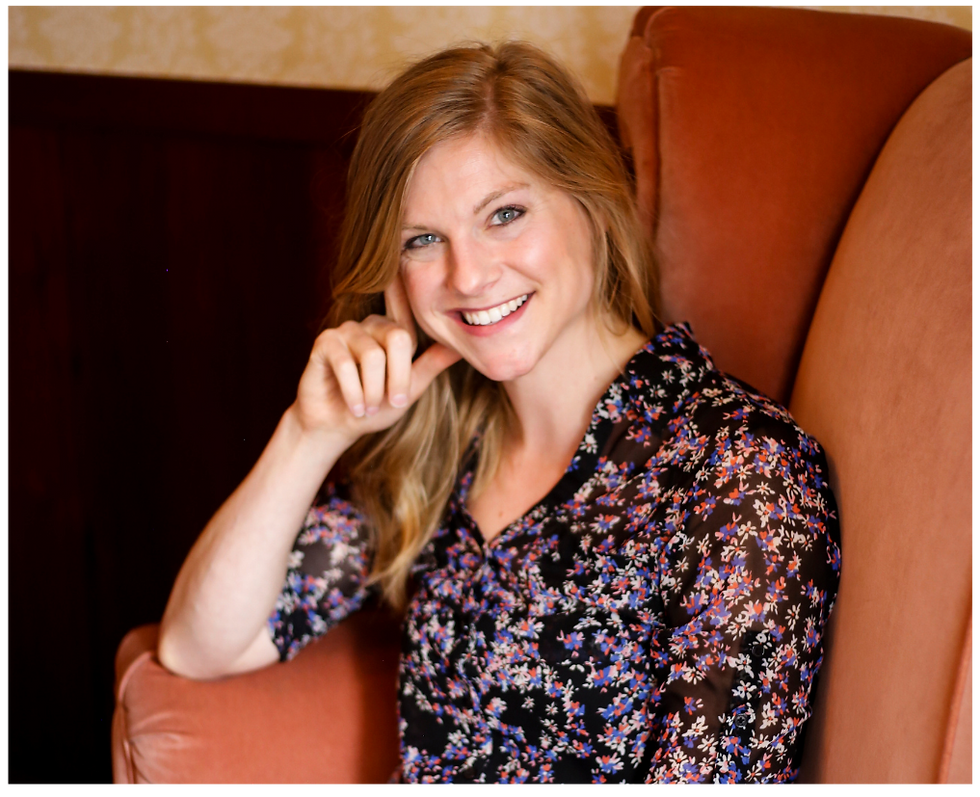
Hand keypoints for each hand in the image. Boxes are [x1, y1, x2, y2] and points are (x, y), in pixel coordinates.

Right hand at [293, 274, 461, 444]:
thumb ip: (432, 363)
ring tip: (368, 408)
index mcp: (396, 330)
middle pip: (399, 338)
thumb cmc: (375, 406)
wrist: (337, 426)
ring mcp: (347, 329)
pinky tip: (355, 407)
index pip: (415, 326)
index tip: (413, 373)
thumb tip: (462, 346)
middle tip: (393, 403)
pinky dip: (353, 392)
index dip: (417, 349)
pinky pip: (345, 363)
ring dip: (373, 391)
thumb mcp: (410, 388)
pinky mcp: (325, 341)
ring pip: (372, 355)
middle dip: (398, 379)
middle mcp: (373, 323)